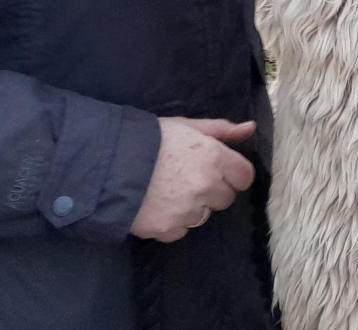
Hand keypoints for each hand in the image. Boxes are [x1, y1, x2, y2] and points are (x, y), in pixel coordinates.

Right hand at [130, 117, 256, 242]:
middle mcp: (206, 186)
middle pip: (225, 199)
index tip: (219, 172)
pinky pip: (180, 230)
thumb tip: (250, 128)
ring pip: (203, 216)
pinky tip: (157, 206)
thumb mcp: (186, 126)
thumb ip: (221, 130)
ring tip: (168, 192)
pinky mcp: (166, 229)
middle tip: (188, 180)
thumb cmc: (150, 140)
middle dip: (212, 191)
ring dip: (192, 208)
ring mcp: (187, 210)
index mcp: (214, 158)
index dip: (233, 174)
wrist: (107, 164)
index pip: (244, 177)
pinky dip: (172, 222)